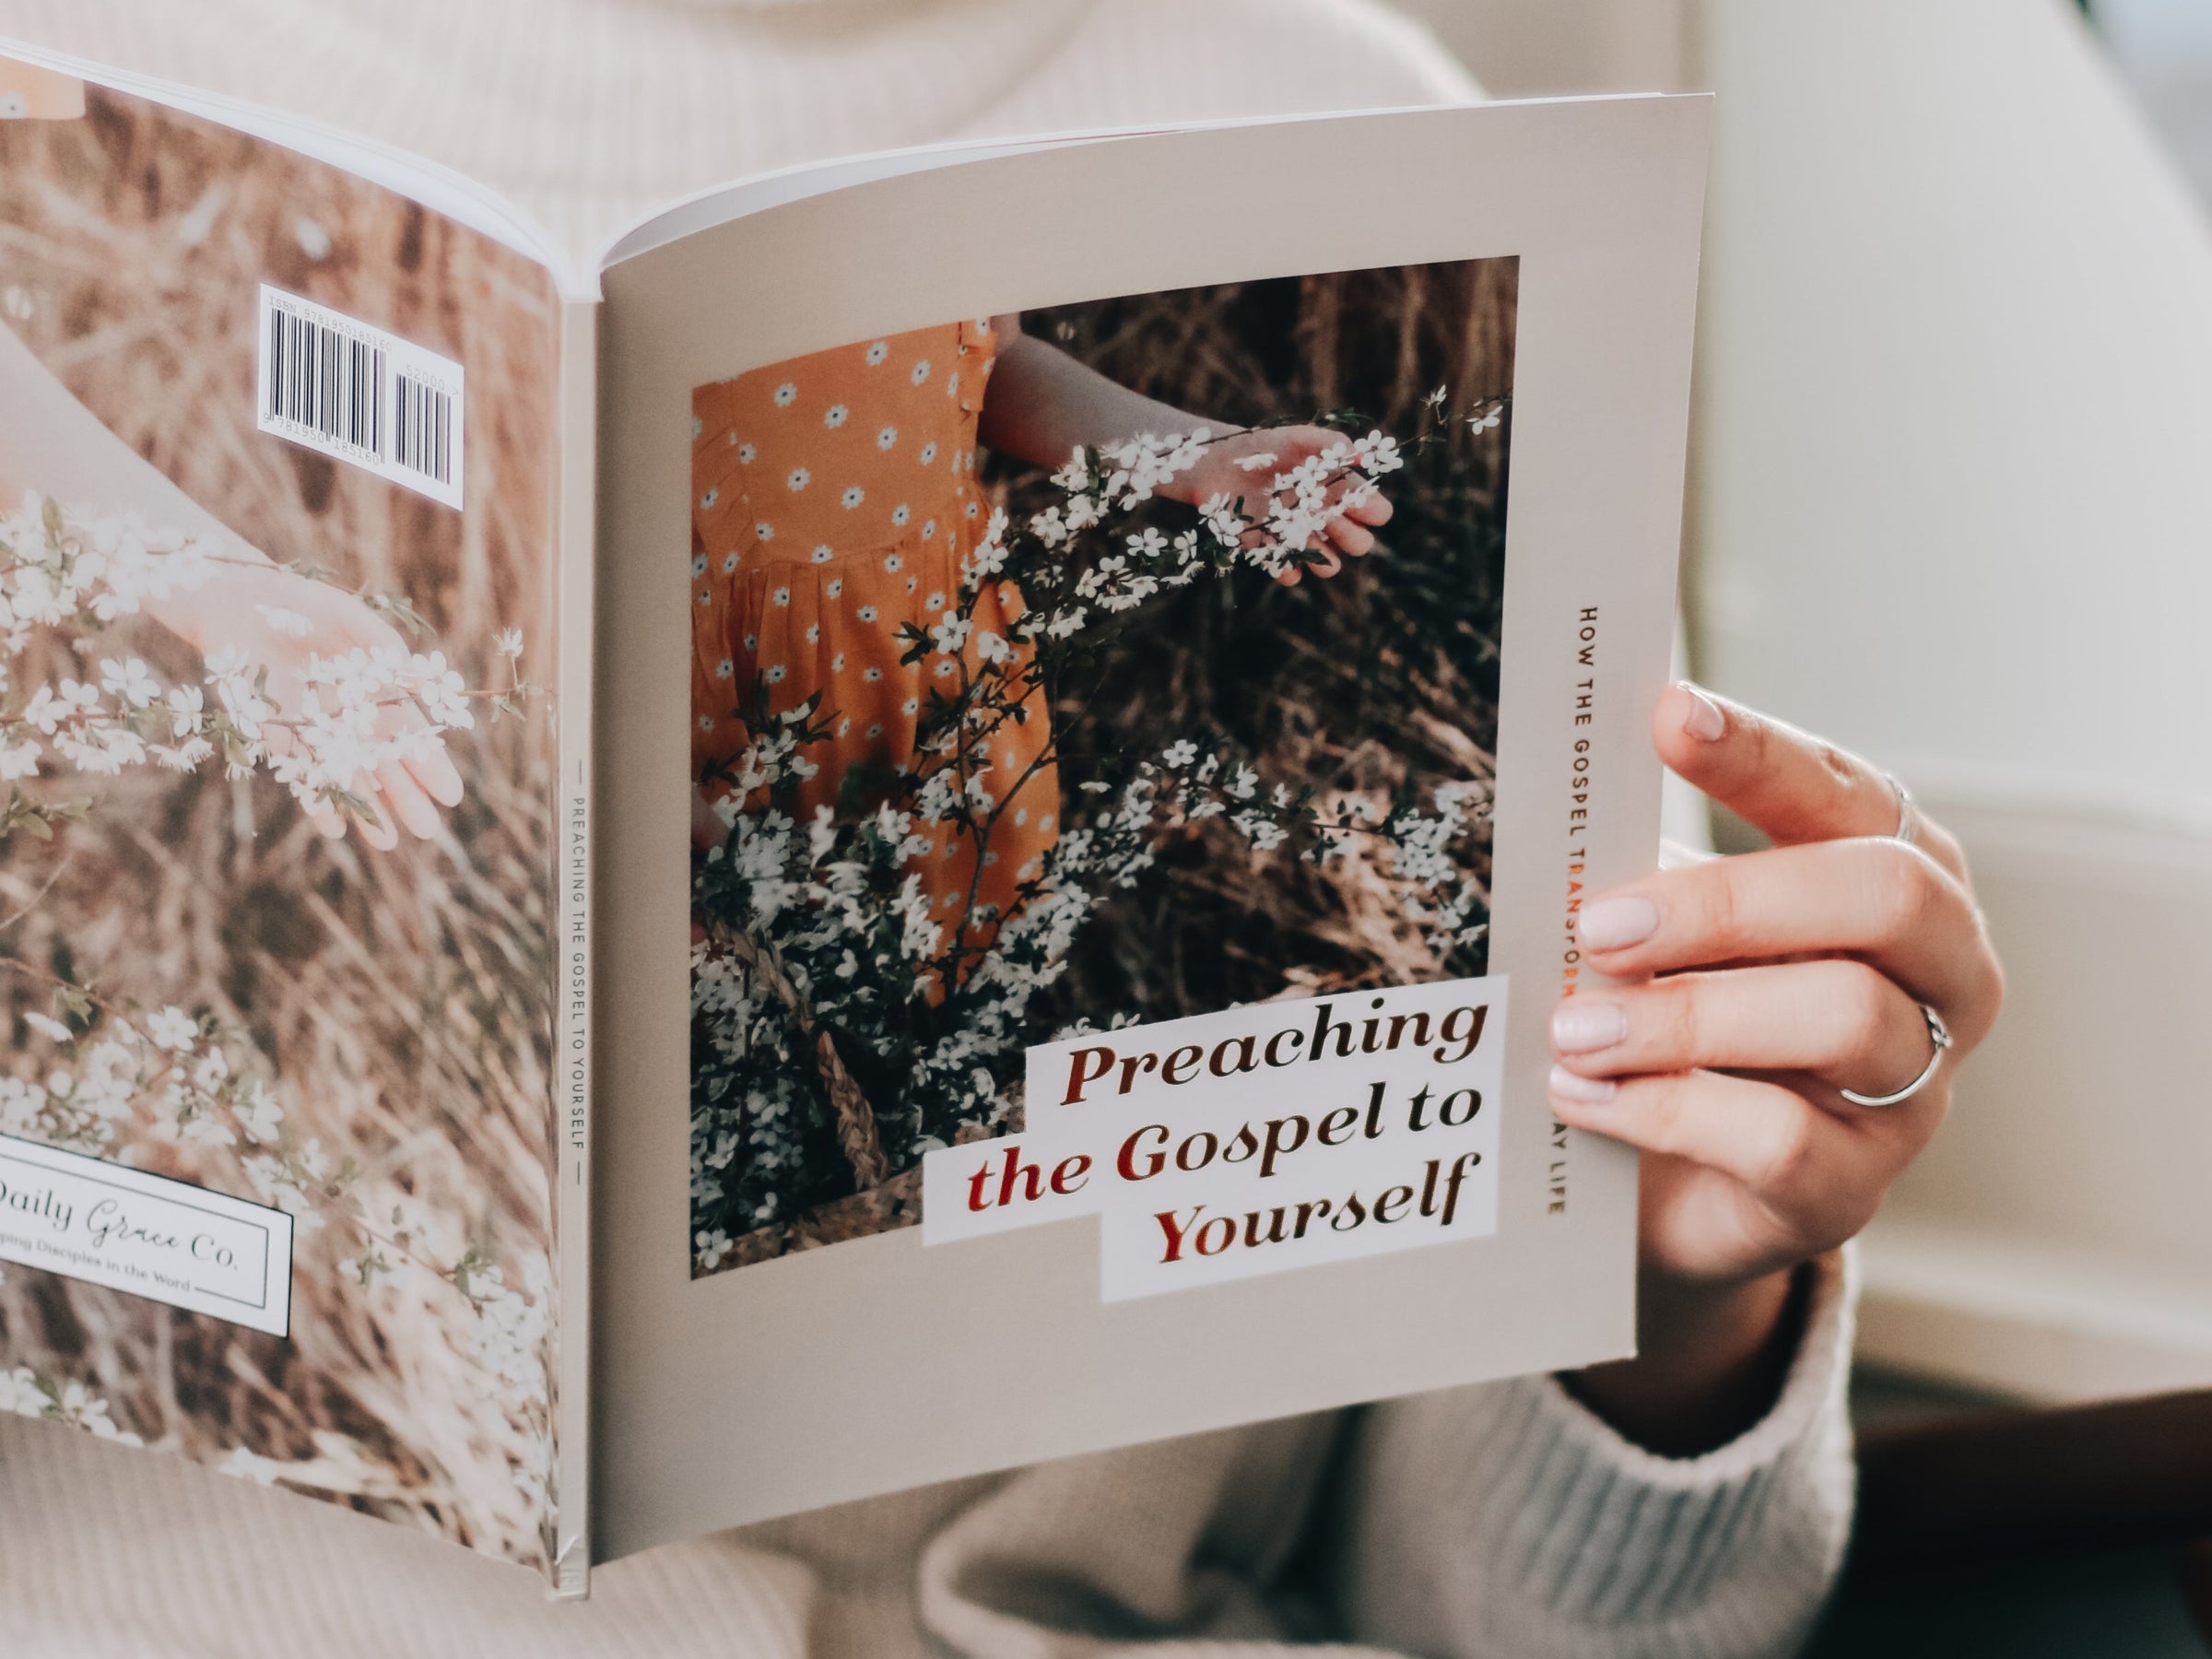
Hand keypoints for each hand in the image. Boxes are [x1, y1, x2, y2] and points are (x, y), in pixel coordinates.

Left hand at [153, 562, 464, 849]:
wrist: (237, 603)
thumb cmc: (300, 604)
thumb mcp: (350, 617)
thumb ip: (384, 646)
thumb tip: (420, 678)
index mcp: (374, 690)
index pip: (410, 736)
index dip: (430, 766)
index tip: (451, 795)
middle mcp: (349, 715)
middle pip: (383, 764)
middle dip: (405, 797)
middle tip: (427, 829)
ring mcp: (315, 729)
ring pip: (346, 777)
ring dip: (367, 810)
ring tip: (387, 843)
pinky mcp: (277, 734)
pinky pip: (300, 773)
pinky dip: (316, 800)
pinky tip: (333, 828)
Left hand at [1164, 426, 1392, 584]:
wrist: (1223, 464)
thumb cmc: (1267, 447)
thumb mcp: (1300, 438)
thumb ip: (1332, 443)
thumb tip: (1362, 455)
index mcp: (1340, 492)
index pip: (1377, 513)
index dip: (1372, 512)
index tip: (1353, 500)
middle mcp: (1326, 518)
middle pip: (1360, 544)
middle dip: (1352, 536)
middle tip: (1327, 517)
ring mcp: (1301, 538)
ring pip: (1331, 567)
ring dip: (1324, 558)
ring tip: (1303, 534)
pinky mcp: (1273, 551)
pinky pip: (1291, 574)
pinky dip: (1286, 566)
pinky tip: (1273, 543)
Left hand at [1552, 684, 2002, 1451]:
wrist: (1663, 1187)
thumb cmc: (1678, 1017)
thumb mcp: (1666, 929)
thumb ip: (1641, 865)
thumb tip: (1561, 797)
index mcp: (1900, 877)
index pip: (1854, 792)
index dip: (1769, 753)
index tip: (1671, 715)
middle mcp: (1939, 975)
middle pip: (1886, 896)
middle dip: (1732, 899)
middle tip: (1600, 923)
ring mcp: (1910, 1091)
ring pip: (1842, 1018)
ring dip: (1685, 1014)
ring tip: (1572, 1025)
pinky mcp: (1850, 1189)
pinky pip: (1783, 1139)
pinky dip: (1665, 1108)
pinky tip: (1580, 1093)